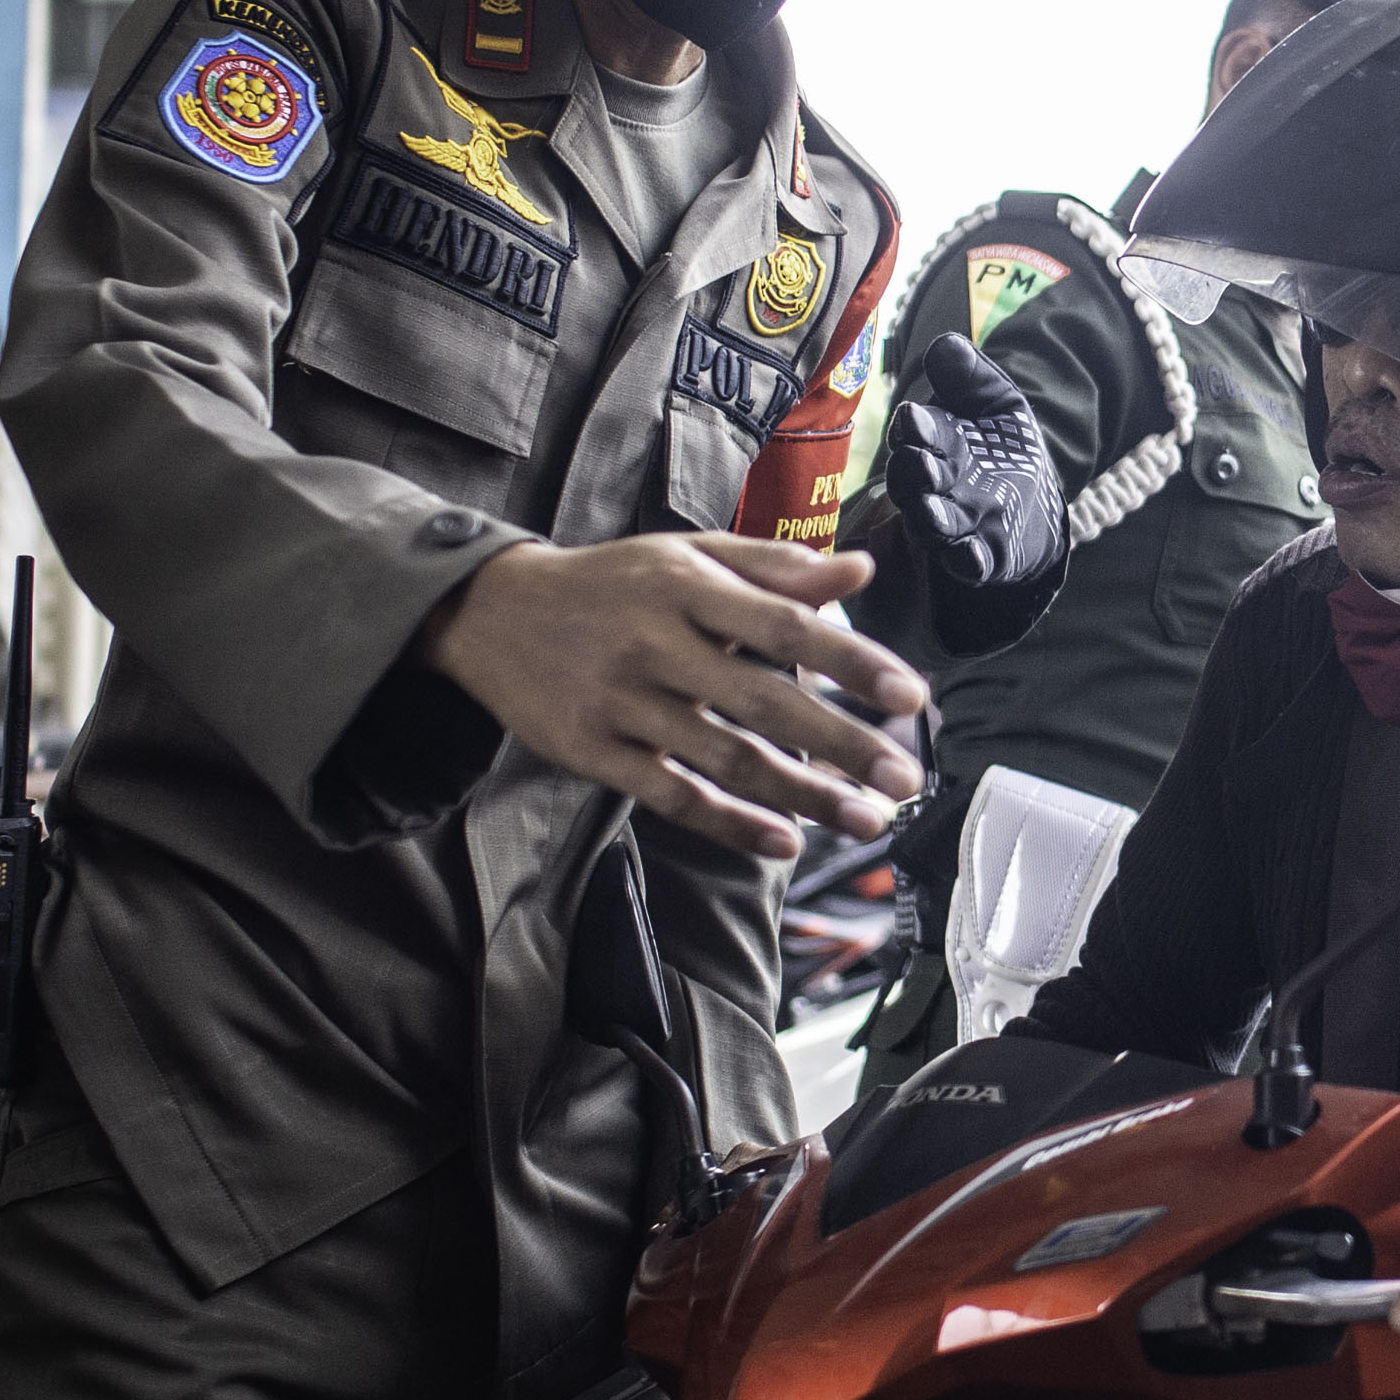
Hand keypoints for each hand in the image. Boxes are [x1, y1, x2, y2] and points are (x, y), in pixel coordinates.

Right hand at [417, 532, 926, 859]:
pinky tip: (785, 843)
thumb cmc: (612, 583)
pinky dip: (731, 823)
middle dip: (841, 744)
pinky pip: (672, 796)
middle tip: (904, 776)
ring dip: (804, 796)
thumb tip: (862, 571)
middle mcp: (655, 642)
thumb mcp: (688, 556)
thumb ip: (776, 568)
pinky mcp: (591, 750)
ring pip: (725, 758)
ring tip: (866, 820)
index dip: (851, 662)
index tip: (909, 697)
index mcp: (687, 587)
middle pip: (764, 702)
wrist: (490, 611)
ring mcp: (620, 701)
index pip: (785, 626)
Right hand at [884, 334, 1066, 647]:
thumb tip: (946, 343)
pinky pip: (969, 561)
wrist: (1034, 501)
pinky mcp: (981, 557)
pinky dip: (967, 560)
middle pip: (914, 479)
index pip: (916, 432)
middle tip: (923, 463)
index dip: (915, 427)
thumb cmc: (1001, 445)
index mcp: (932, 441)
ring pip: (933, 523)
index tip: (914, 417)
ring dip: (931, 518)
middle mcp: (934, 485)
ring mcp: (955, 524)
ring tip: (932, 510)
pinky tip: (969, 555)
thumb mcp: (996, 402)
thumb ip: (970, 376)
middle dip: (915, 472)